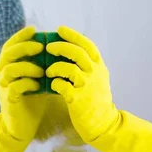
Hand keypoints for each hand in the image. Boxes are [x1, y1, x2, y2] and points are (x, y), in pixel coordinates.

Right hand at [0, 26, 46, 141]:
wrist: (26, 122)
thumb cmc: (35, 95)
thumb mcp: (40, 75)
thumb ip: (44, 61)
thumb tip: (62, 44)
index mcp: (11, 64)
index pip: (11, 45)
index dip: (20, 36)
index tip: (34, 29)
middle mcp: (3, 73)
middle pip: (7, 54)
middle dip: (24, 47)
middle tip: (41, 47)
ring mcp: (4, 86)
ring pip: (9, 69)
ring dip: (27, 67)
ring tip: (42, 70)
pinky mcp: (9, 99)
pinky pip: (14, 87)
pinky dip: (27, 83)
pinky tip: (39, 85)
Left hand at [46, 26, 118, 142]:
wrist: (103, 122)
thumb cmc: (96, 99)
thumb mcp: (98, 78)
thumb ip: (88, 65)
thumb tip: (70, 50)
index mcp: (99, 67)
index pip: (88, 45)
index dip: (74, 35)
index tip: (60, 29)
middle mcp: (95, 74)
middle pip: (78, 53)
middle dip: (61, 47)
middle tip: (49, 47)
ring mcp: (87, 86)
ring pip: (69, 68)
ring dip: (55, 67)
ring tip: (49, 70)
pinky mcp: (77, 99)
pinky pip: (62, 86)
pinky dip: (55, 83)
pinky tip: (53, 85)